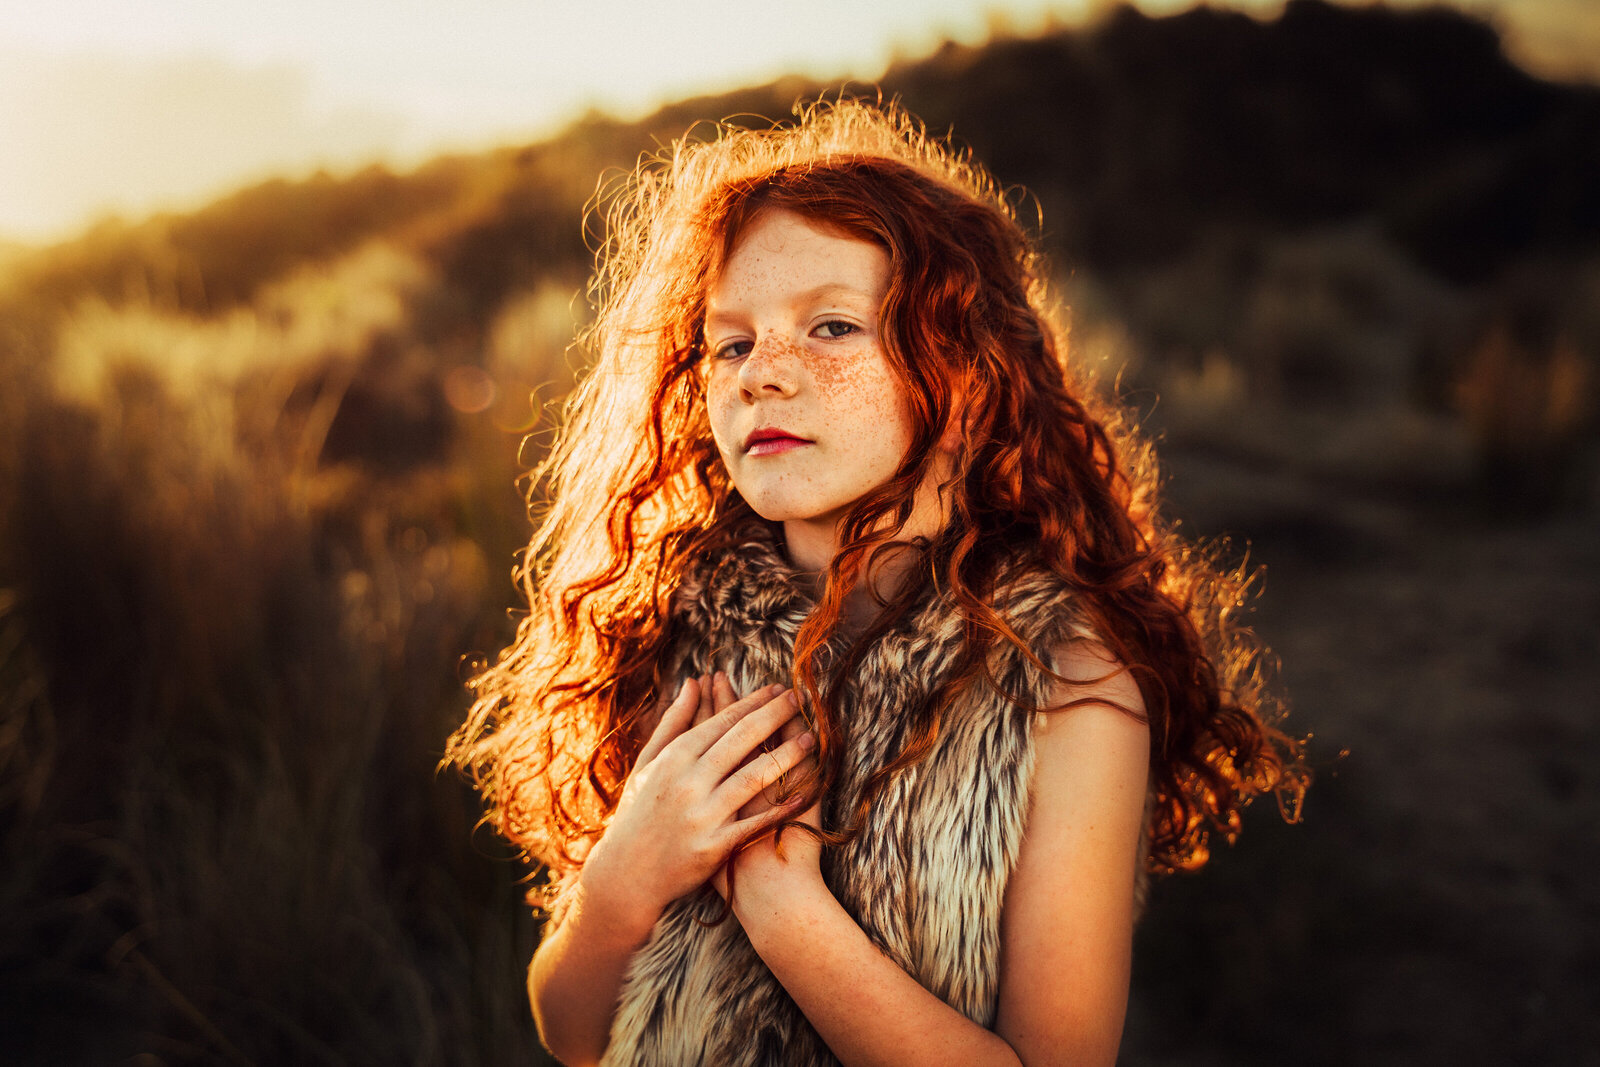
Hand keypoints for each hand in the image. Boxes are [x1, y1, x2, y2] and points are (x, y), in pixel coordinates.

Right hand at [577, 673, 814, 937]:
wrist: (626, 874)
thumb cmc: (638, 812)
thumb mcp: (648, 763)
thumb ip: (673, 722)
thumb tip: (693, 682)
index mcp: (673, 758)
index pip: (722, 721)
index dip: (754, 702)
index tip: (778, 689)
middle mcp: (688, 782)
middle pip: (742, 740)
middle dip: (775, 716)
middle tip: (801, 699)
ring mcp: (702, 815)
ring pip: (754, 778)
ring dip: (786, 756)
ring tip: (811, 739)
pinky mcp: (714, 847)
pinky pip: (756, 823)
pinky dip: (781, 809)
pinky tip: (804, 793)